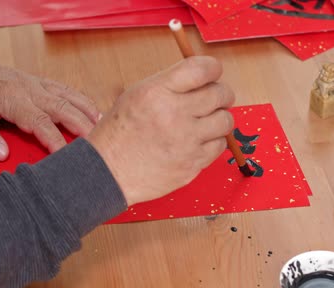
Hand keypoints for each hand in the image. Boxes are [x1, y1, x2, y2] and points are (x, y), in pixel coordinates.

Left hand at [0, 46, 99, 160]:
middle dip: (82, 127)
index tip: (67, 157)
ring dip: (87, 112)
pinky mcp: (37, 82)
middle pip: (63, 109)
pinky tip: (93, 112)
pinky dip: (81, 100)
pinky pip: (65, 90)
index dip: (55, 141)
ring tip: (105, 129)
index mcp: (11, 98)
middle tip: (99, 146)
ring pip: (68, 97)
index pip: (39, 122)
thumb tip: (2, 155)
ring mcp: (35, 84)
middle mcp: (29, 89)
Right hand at [87, 56, 234, 205]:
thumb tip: (203, 78)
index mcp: (157, 92)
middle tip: (214, 98)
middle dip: (221, 94)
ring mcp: (186, 141)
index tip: (214, 72)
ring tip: (206, 121)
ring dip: (219, 118)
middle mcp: (174, 114)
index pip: (202, 70)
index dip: (213, 68)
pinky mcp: (192, 164)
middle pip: (219, 94)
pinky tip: (199, 140)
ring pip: (225, 121)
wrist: (108, 172)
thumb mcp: (135, 95)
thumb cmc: (119, 134)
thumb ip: (170, 84)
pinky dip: (213, 141)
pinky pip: (220, 146)